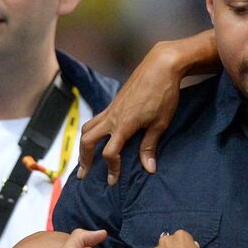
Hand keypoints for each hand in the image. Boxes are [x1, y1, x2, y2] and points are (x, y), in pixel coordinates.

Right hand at [78, 42, 184, 183]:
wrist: (161, 66)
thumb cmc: (164, 94)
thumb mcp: (160, 123)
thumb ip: (150, 146)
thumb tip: (149, 169)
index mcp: (124, 125)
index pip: (110, 153)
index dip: (111, 169)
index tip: (113, 181)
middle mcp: (112, 117)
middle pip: (87, 140)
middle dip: (84, 159)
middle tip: (84, 174)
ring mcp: (111, 108)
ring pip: (88, 128)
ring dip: (83, 145)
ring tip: (85, 159)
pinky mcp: (114, 103)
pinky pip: (96, 119)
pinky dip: (92, 132)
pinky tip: (98, 139)